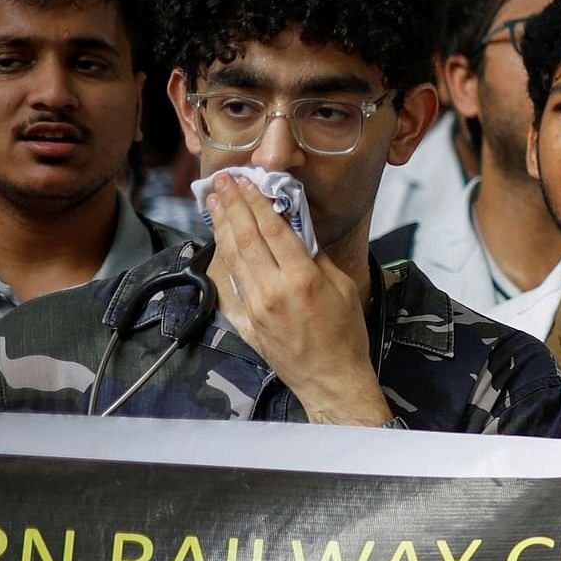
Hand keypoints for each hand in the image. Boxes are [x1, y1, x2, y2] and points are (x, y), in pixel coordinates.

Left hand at [204, 178, 389, 425]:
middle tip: (222, 181)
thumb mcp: (344, 289)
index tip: (245, 181)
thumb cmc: (347, 334)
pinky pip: (229, 280)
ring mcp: (253, 305)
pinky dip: (223, 255)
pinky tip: (220, 238)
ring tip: (213, 200)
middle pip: (245, 238)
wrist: (330, 379)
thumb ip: (317, 258)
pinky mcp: (244, 319)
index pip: (272, 230)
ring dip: (221, 225)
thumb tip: (297, 232)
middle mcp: (272, 289)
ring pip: (231, 256)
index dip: (256, 202)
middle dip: (232, 205)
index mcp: (302, 279)